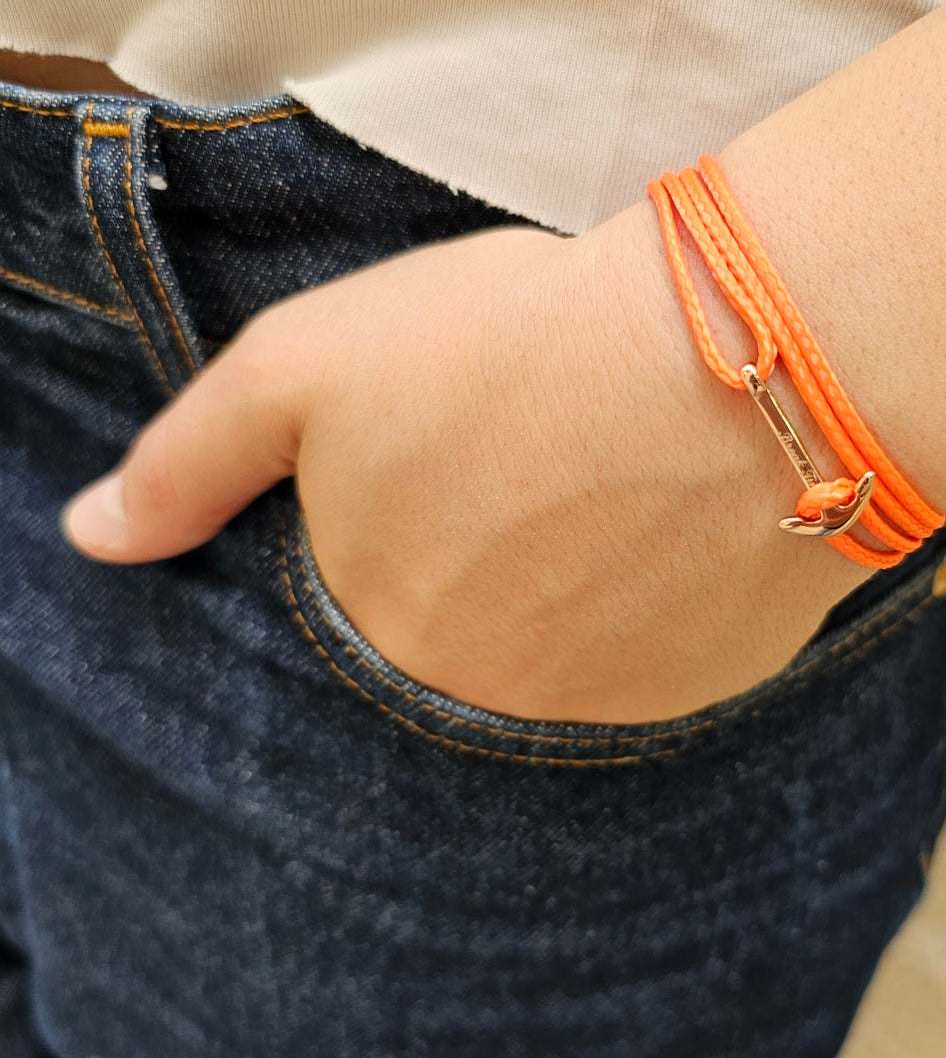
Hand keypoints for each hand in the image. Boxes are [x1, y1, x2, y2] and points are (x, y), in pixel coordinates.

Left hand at [59, 205, 870, 722]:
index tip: (448, 469)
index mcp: (382, 635)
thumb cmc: (511, 347)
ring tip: (609, 483)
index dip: (402, 522)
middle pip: (461, 638)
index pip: (360, 611)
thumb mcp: (307, 366)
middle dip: (483, 555)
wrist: (739, 367)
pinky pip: (652, 656)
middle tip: (537, 466)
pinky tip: (673, 522)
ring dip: (571, 581)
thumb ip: (187, 461)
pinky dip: (651, 597)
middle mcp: (486, 705)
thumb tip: (93, 539)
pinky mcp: (705, 689)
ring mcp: (603, 711)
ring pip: (560, 652)